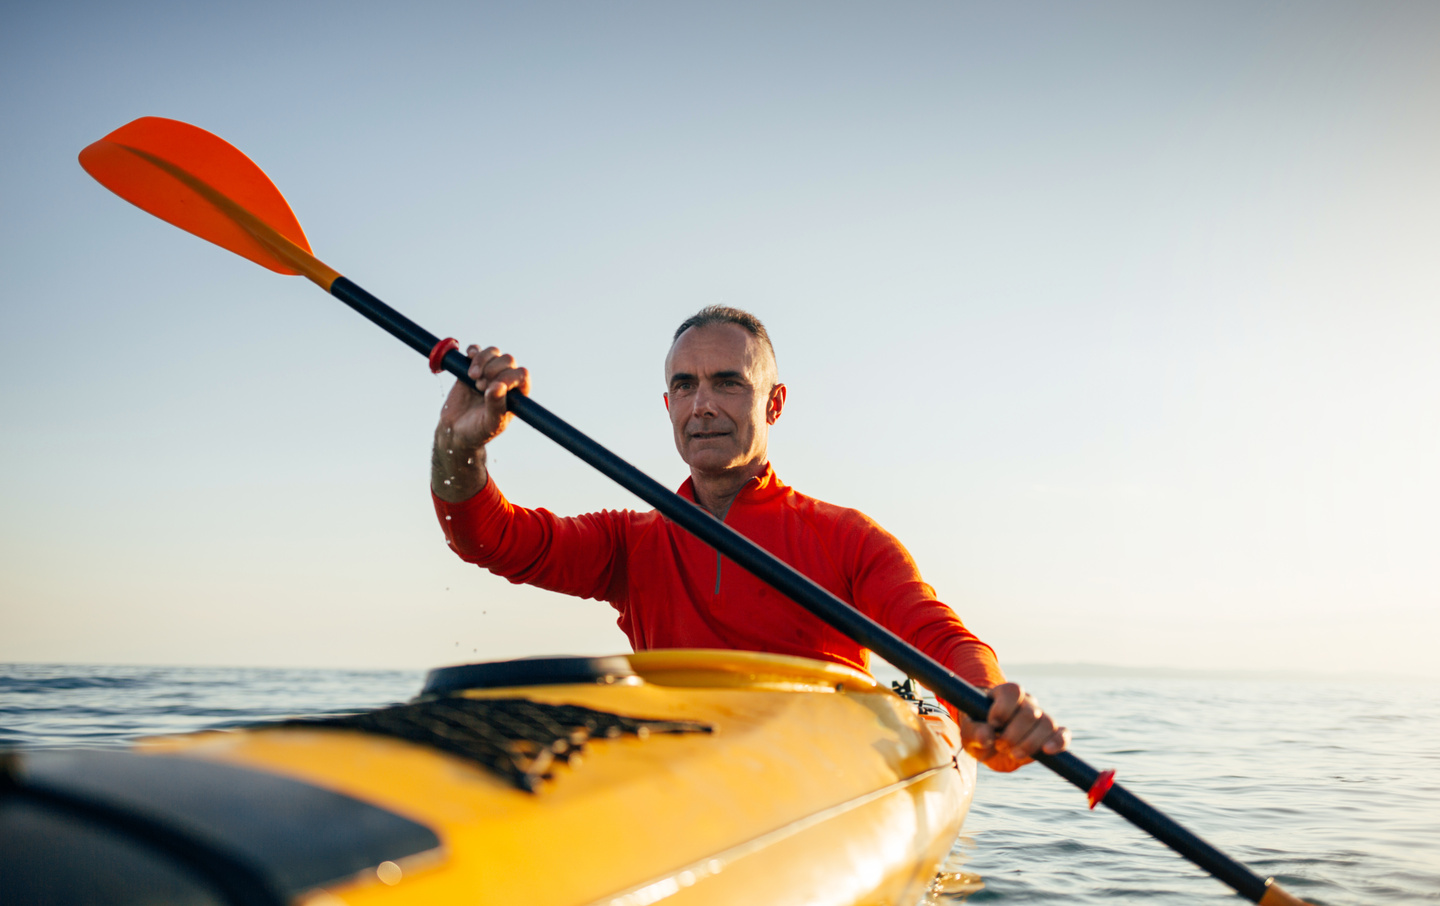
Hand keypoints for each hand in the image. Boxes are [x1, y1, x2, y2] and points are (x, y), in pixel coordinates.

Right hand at [432, 345, 529, 500]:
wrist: (454, 430)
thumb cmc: (478, 430)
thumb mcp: (490, 423)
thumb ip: (496, 406)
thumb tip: (498, 386)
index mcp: (516, 394)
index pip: (521, 375)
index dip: (508, 376)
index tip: (492, 387)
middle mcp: (505, 380)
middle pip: (508, 360)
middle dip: (493, 370)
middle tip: (480, 386)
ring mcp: (489, 372)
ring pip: (493, 352)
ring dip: (482, 360)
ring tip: (472, 377)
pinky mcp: (471, 367)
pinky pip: (476, 350)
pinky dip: (472, 351)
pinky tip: (468, 360)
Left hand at [959, 682, 1069, 772]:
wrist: (989, 746)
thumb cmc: (978, 732)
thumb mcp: (968, 732)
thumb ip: (975, 731)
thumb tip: (987, 737)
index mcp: (1004, 694)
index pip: (1013, 692)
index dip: (1004, 708)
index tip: (993, 724)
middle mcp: (1026, 703)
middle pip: (1031, 712)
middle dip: (1015, 734)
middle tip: (1000, 745)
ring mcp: (1040, 718)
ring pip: (1047, 724)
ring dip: (1030, 743)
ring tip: (1014, 754)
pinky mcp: (1050, 735)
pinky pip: (1062, 734)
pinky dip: (1058, 741)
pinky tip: (1047, 750)